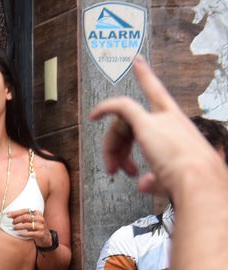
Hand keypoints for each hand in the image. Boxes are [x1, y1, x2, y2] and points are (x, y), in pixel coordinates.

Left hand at [7, 209, 51, 246]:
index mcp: (37, 213)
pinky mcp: (41, 234)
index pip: (25, 210)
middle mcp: (40, 218)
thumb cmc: (35, 227)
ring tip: (13, 228)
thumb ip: (21, 217)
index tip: (8, 215)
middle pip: (26, 217)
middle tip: (12, 223)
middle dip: (17, 219)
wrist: (46, 236)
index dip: (16, 212)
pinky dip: (23, 233)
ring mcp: (41, 226)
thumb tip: (9, 214)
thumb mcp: (29, 221)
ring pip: (27, 225)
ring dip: (19, 227)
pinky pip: (30, 233)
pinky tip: (18, 234)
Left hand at [91, 57, 226, 195]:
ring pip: (123, 125)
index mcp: (181, 127)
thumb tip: (143, 184)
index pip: (160, 99)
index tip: (137, 63)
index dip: (147, 80)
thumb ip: (155, 180)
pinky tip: (93, 115)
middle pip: (133, 122)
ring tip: (114, 170)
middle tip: (116, 170)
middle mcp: (172, 118)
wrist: (200, 180)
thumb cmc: (192, 184)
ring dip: (113, 149)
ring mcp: (161, 119)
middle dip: (118, 147)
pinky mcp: (147, 123)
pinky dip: (105, 108)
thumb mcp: (172, 181)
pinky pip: (121, 108)